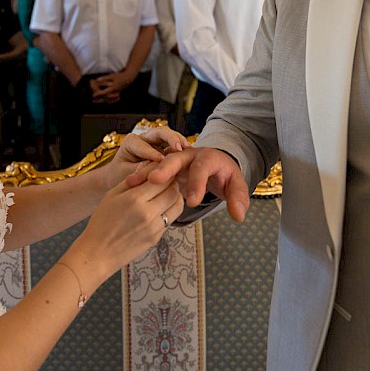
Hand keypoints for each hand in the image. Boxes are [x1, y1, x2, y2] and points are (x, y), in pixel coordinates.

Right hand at [67, 176, 184, 283]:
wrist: (98, 252)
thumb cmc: (101, 222)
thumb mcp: (111, 195)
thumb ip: (131, 181)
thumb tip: (147, 168)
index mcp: (135, 199)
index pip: (161, 179)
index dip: (164, 173)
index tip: (161, 171)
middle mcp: (148, 213)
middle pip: (173, 191)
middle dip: (172, 183)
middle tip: (167, 181)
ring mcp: (154, 227)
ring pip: (177, 206)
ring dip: (175, 197)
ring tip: (166, 194)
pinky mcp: (157, 238)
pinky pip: (170, 219)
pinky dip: (169, 211)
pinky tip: (159, 209)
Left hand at [90, 72, 131, 103]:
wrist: (128, 78)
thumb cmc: (119, 76)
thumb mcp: (111, 76)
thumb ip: (104, 78)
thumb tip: (97, 79)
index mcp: (113, 88)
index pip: (104, 92)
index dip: (98, 94)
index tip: (93, 95)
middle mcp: (115, 92)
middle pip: (106, 97)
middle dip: (100, 99)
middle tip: (94, 100)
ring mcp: (117, 93)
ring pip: (110, 99)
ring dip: (104, 101)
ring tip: (98, 102)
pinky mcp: (118, 93)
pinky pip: (114, 99)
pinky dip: (110, 101)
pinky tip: (107, 102)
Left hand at [103, 126, 189, 185]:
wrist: (121, 182)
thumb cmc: (118, 178)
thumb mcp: (124, 175)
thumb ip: (136, 170)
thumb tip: (150, 167)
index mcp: (132, 142)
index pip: (143, 145)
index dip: (152, 153)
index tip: (160, 160)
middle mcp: (145, 139)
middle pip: (159, 132)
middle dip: (169, 138)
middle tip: (178, 147)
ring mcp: (157, 144)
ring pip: (170, 137)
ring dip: (179, 141)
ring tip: (187, 149)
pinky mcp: (167, 151)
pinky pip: (176, 147)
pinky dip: (183, 149)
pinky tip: (190, 154)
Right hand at [127, 146, 249, 221]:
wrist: (214, 164)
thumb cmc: (224, 175)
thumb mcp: (236, 185)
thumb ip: (238, 199)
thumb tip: (239, 215)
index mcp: (208, 158)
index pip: (202, 168)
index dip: (197, 184)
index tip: (193, 201)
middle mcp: (189, 155)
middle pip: (176, 158)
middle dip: (165, 168)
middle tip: (154, 180)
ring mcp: (175, 159)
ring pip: (160, 163)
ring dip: (147, 172)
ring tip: (133, 183)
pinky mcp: (165, 167)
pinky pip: (152, 169)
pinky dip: (142, 177)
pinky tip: (130, 186)